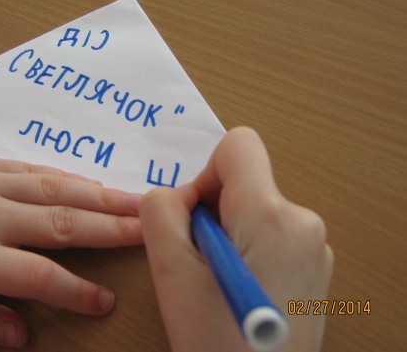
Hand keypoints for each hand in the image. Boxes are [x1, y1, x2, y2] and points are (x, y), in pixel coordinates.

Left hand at [0, 152, 142, 347]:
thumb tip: (18, 333)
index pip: (35, 275)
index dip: (75, 291)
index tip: (104, 300)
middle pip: (59, 223)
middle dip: (110, 230)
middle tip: (149, 233)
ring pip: (55, 189)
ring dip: (101, 198)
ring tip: (137, 204)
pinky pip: (34, 169)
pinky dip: (69, 179)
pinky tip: (94, 186)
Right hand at [139, 127, 332, 351]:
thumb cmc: (214, 340)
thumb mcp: (169, 270)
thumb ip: (160, 210)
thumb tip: (179, 195)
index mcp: (272, 216)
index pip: (238, 145)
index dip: (205, 172)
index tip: (193, 219)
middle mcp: (304, 222)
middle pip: (245, 180)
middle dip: (213, 210)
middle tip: (199, 260)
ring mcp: (316, 247)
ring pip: (255, 209)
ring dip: (228, 232)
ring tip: (218, 280)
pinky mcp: (316, 267)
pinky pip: (272, 233)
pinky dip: (248, 249)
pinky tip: (239, 287)